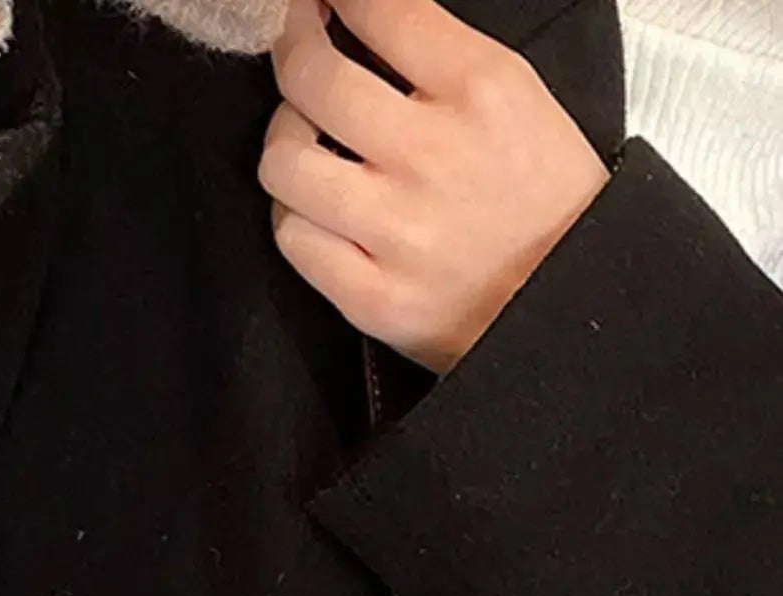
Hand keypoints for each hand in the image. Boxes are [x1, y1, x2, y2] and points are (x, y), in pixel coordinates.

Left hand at [259, 0, 610, 372]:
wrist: (572, 304)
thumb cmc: (545, 200)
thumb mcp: (519, 98)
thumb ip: (440, 55)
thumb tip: (361, 22)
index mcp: (481, 90)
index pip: (381, 11)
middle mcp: (431, 155)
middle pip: (314, 79)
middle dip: (292, 47)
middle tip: (297, 44)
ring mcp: (395, 231)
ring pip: (286, 161)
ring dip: (284, 137)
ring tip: (302, 133)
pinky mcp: (372, 296)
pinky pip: (294, 236)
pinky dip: (293, 212)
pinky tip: (312, 203)